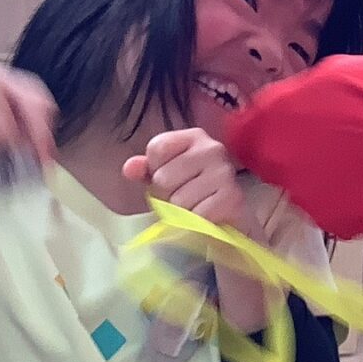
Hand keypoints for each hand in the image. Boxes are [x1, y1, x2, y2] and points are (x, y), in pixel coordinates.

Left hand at [125, 129, 256, 233]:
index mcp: (194, 137)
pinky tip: (205, 219)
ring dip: (181, 213)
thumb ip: (145, 170)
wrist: (227, 221)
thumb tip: (130, 168)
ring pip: (178, 200)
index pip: (156, 148)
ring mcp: (225, 172)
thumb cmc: (192, 194)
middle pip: (163, 177)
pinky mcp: (233, 197)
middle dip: (166, 196)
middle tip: (182, 200)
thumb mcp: (165, 177)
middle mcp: (212, 148)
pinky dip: (195, 224)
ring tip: (194, 209)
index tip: (170, 178)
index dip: (154, 170)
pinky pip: (196, 216)